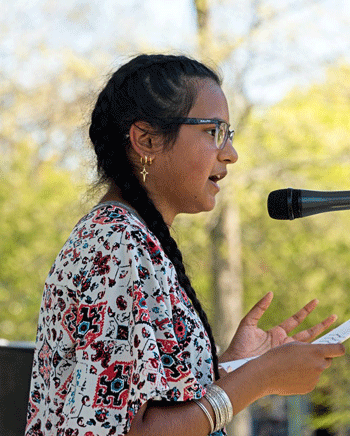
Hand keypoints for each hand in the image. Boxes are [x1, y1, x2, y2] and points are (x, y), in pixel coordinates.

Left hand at [221, 292, 336, 360]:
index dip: (306, 310)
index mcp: (276, 332)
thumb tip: (271, 293)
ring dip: (320, 338)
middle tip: (334, 316)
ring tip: (334, 331)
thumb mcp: (248, 322)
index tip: (316, 301)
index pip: (296, 320)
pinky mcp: (285, 361)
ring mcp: (286, 353)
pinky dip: (310, 353)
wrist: (234, 362)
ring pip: (308, 344)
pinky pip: (300, 356)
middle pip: (307, 332)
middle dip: (321, 325)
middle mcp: (284, 342)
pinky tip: (320, 350)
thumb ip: (259, 308)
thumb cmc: (239, 343)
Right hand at [257, 341, 344, 395]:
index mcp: (316, 351)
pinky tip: (291, 374)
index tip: (336, 345)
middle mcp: (319, 365)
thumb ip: (310, 348)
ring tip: (292, 365)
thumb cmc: (277, 355)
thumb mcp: (294, 345)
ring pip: (317, 370)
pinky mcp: (309, 387)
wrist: (266, 374)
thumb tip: (319, 352)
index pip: (338, 349)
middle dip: (320, 357)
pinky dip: (303, 377)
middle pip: (328, 360)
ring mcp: (315, 378)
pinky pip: (310, 379)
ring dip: (310, 367)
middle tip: (308, 355)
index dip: (338, 347)